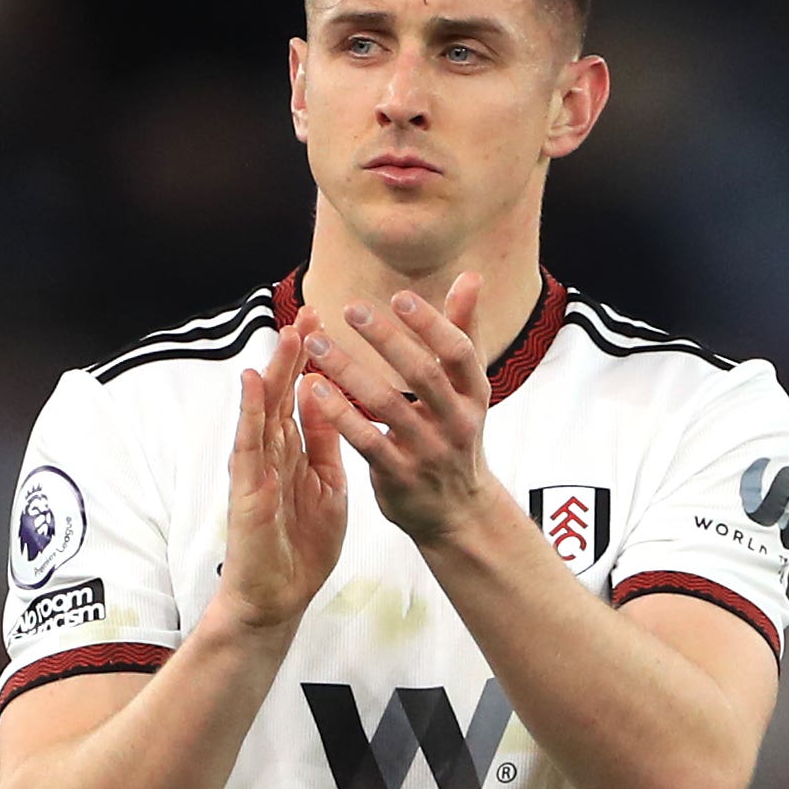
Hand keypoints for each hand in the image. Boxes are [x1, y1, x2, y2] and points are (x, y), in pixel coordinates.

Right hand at [216, 318, 347, 631]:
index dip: (311, 360)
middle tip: (309, 312)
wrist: (277, 598)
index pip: (300, 397)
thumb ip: (325, 444)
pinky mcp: (246, 488)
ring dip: (274, 370)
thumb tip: (328, 399)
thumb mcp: (328, 487)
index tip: (325, 323)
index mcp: (294, 453)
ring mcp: (256, 469)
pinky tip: (252, 382)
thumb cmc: (300, 548)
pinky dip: (250, 411)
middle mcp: (271, 454)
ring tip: (286, 333)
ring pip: (264, 410)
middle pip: (281, 394)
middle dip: (294, 354)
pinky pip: (248, 444)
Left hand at [298, 274, 505, 548]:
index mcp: (475, 395)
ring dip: (349, 371)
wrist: (458, 512)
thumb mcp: (467, 389)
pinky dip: (340, 414)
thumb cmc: (456, 435)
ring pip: (387, 406)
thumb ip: (463, 332)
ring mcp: (428, 452)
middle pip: (423, 374)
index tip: (399, 297)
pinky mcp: (399, 477)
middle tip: (350, 309)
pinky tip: (314, 389)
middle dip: (386, 340)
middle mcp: (456, 423)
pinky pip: (366, 441)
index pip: (459, 352)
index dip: (432, 324)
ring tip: (316, 344)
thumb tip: (470, 276)